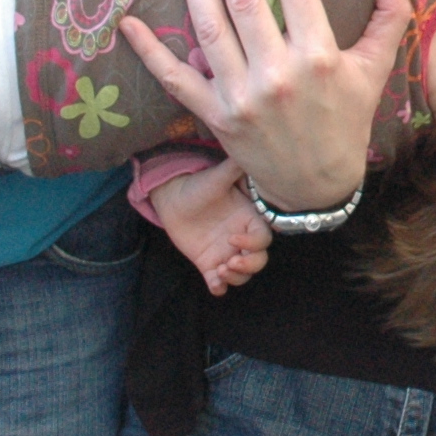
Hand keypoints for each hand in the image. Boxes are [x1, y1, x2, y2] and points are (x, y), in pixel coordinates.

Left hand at [119, 0, 413, 210]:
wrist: (316, 185)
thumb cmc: (346, 120)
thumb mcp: (374, 71)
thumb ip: (389, 19)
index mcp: (319, 57)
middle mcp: (278, 74)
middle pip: (245, 1)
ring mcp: (242, 96)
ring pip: (210, 30)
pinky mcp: (215, 116)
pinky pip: (177, 79)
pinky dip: (152, 53)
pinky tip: (132, 23)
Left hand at [149, 155, 274, 293]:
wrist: (173, 198)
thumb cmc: (198, 186)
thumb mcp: (218, 177)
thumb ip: (236, 167)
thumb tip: (252, 147)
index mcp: (248, 219)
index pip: (263, 238)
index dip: (253, 243)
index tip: (232, 238)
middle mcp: (241, 238)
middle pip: (259, 260)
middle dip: (249, 266)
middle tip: (230, 263)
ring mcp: (225, 252)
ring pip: (243, 274)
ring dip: (237, 278)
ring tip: (220, 271)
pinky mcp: (209, 263)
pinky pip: (219, 282)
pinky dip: (219, 287)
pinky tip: (214, 284)